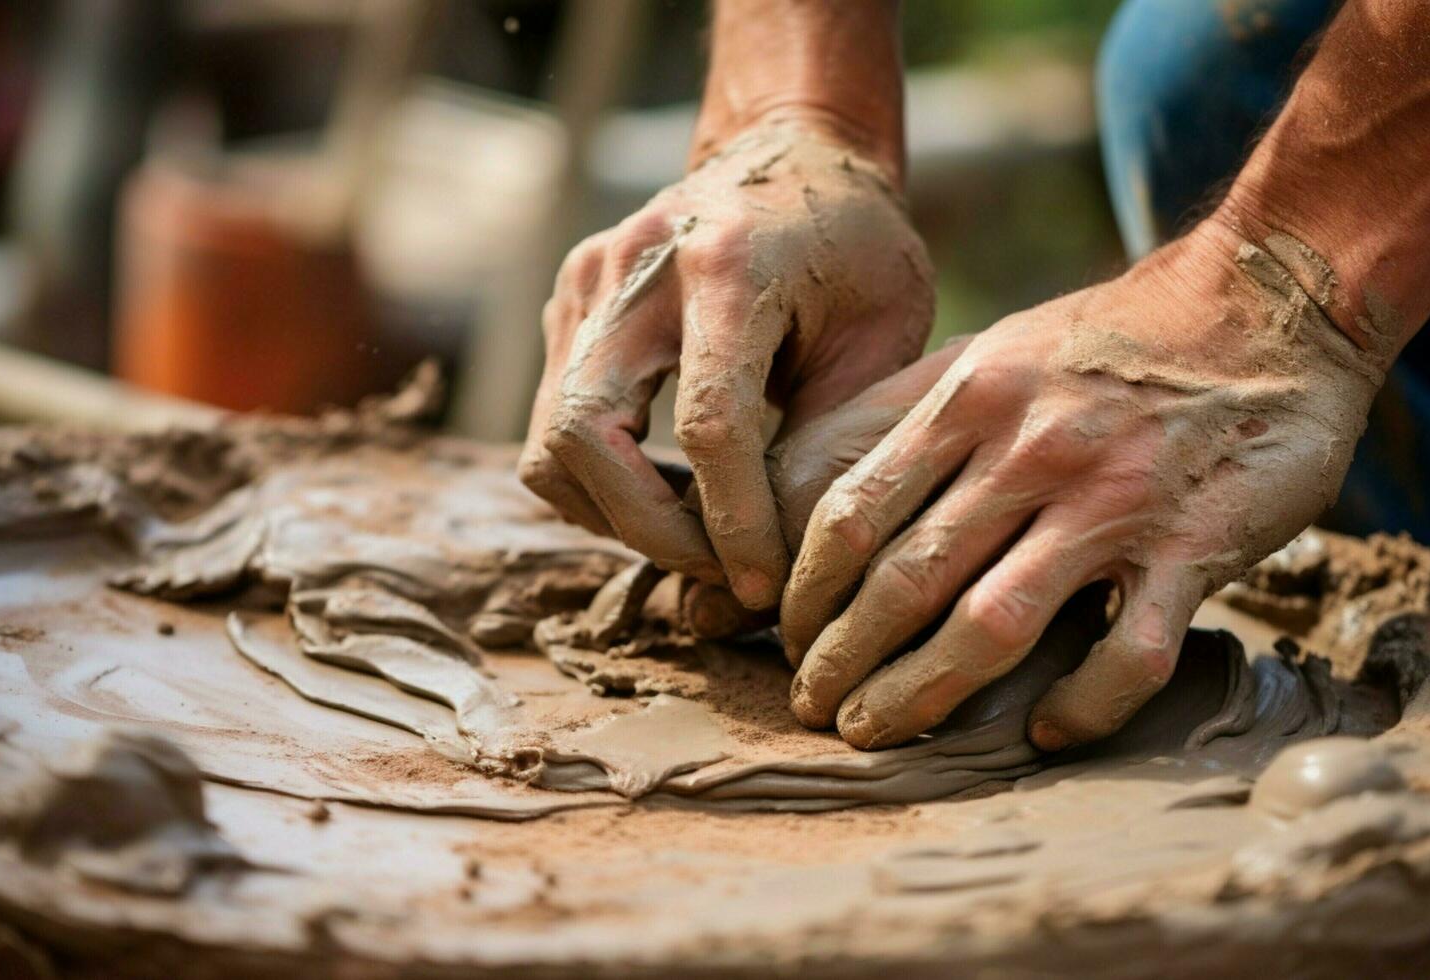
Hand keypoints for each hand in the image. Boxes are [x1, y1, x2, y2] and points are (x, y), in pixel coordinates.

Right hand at [519, 120, 932, 610]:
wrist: (791, 151)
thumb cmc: (855, 247)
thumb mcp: (880, 335)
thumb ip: (829, 433)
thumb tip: (783, 554)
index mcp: (729, 267)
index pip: (707, 424)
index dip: (731, 522)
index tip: (763, 585)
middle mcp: (635, 268)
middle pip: (584, 436)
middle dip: (645, 530)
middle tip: (715, 574)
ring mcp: (585, 282)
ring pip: (549, 442)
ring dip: (612, 513)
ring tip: (694, 537)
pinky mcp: (566, 303)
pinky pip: (551, 422)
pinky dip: (598, 478)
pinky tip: (666, 492)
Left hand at [779, 220, 1391, 749]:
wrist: (1271, 300)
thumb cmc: (1118, 334)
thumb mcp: (1000, 345)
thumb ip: (914, 407)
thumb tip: (813, 468)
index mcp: (974, 398)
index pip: (854, 511)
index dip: (804, 587)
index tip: (785, 632)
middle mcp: (1031, 450)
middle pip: (904, 578)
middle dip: (839, 656)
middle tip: (810, 704)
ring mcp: (1113, 502)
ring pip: (991, 627)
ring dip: (919, 693)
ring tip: (877, 732)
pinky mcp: (1194, 546)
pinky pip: (1126, 656)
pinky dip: (1080, 707)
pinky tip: (1046, 731)